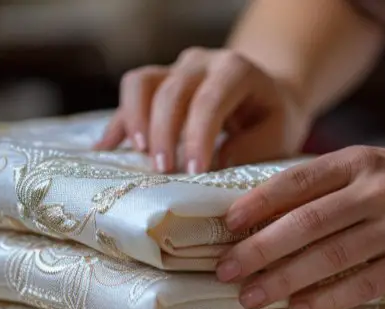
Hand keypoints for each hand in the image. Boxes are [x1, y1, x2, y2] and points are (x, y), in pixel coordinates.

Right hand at [95, 47, 310, 173]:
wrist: (267, 95)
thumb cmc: (272, 119)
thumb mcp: (278, 135)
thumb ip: (252, 149)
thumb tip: (216, 164)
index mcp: (236, 70)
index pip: (210, 100)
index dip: (199, 136)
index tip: (195, 171)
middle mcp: (201, 62)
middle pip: (172, 91)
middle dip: (165, 133)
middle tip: (164, 171)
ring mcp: (175, 68)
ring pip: (142, 83)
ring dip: (135, 120)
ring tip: (139, 155)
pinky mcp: (158, 82)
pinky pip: (130, 94)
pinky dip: (119, 122)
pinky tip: (106, 148)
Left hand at [216, 146, 384, 308]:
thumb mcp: (371, 168)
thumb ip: (324, 186)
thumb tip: (258, 217)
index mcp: (360, 161)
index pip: (297, 181)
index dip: (258, 204)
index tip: (227, 225)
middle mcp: (378, 191)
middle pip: (306, 224)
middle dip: (259, 250)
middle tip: (225, 270)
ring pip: (329, 258)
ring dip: (284, 281)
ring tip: (251, 297)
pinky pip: (362, 286)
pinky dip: (326, 300)